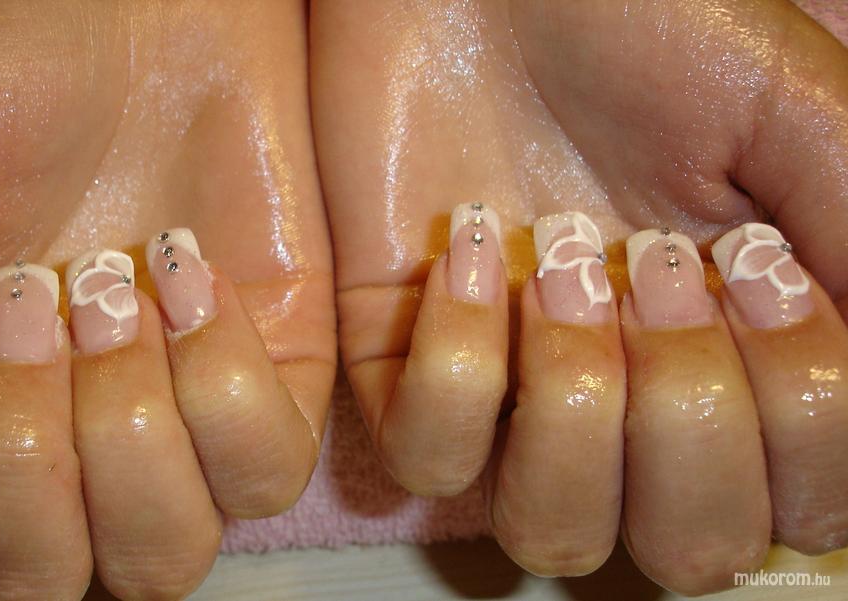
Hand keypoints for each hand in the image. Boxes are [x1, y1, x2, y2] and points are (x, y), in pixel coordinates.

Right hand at [0, 1, 334, 598]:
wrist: (142, 16)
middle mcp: (57, 458)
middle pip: (32, 587)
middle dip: (16, 454)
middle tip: (18, 296)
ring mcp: (170, 438)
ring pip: (158, 558)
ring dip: (122, 424)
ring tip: (107, 286)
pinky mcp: (271, 394)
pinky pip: (265, 472)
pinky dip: (220, 382)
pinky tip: (186, 276)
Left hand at [312, 0, 847, 593]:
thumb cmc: (638, 20)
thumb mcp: (788, 110)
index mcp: (739, 353)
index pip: (804, 499)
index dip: (799, 409)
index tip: (750, 254)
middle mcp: (632, 397)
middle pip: (687, 548)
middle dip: (690, 415)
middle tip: (659, 262)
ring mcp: (514, 391)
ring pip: (556, 533)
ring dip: (578, 410)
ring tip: (561, 265)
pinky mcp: (400, 364)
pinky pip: (429, 458)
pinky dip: (456, 370)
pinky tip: (471, 254)